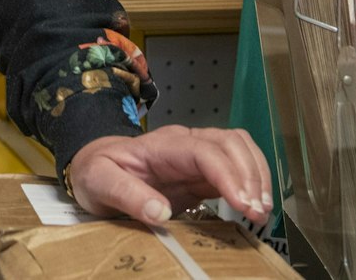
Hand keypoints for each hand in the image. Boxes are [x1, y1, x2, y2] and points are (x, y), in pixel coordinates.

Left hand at [67, 126, 271, 226]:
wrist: (93, 167)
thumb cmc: (96, 172)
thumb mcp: (100, 183)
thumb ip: (128, 195)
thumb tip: (162, 212)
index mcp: (161, 144)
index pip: (204, 151)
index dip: (228, 174)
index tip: (243, 204)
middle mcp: (184, 143)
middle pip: (229, 143)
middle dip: (250, 175)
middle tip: (258, 212)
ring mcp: (195, 154)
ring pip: (237, 148)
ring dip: (256, 175)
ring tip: (262, 210)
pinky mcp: (201, 171)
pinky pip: (234, 166)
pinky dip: (251, 182)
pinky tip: (254, 206)